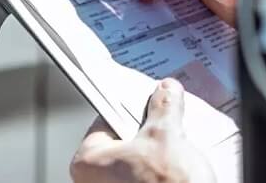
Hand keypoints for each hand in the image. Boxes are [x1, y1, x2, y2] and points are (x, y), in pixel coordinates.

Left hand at [71, 79, 215, 182]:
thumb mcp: (166, 136)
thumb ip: (164, 109)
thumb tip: (166, 92)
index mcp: (87, 162)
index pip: (106, 121)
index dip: (131, 108)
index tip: (147, 101)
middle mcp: (94, 182)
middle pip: (122, 143)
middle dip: (145, 133)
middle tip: (165, 123)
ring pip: (135, 164)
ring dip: (154, 154)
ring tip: (175, 147)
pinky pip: (144, 180)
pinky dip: (159, 173)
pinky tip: (178, 168)